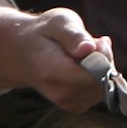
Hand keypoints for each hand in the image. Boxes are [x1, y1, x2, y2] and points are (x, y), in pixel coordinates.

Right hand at [0, 3, 114, 112]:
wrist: (22, 53)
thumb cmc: (43, 33)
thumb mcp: (57, 21)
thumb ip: (73, 35)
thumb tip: (89, 48)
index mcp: (52, 71)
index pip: (96, 72)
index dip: (103, 55)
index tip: (96, 40)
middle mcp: (59, 93)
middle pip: (102, 81)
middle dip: (104, 60)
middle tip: (91, 43)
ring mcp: (67, 102)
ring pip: (104, 87)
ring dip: (102, 68)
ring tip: (84, 53)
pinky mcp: (75, 106)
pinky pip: (100, 92)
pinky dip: (98, 77)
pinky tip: (85, 65)